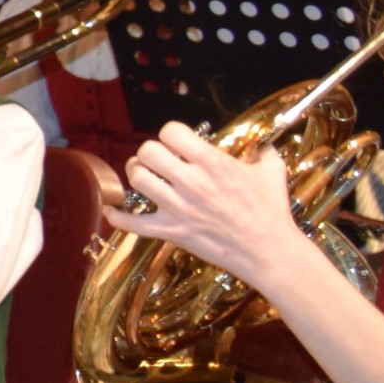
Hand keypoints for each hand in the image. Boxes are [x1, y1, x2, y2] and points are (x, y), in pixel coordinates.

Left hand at [106, 123, 301, 283]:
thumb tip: (260, 143)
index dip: (171, 134)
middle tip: (156, 159)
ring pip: (138, 180)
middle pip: (148, 152)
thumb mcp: (272, 171)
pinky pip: (133, 224)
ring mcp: (179, 207)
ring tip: (143, 175)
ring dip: (136, 174)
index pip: (172, 132)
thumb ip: (262, 151)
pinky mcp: (172, 231)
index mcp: (213, 163)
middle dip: (149, 152)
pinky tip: (111, 211)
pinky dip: (118, 217)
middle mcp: (192, 182)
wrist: (268, 250)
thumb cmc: (271, 210)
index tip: (176, 142)